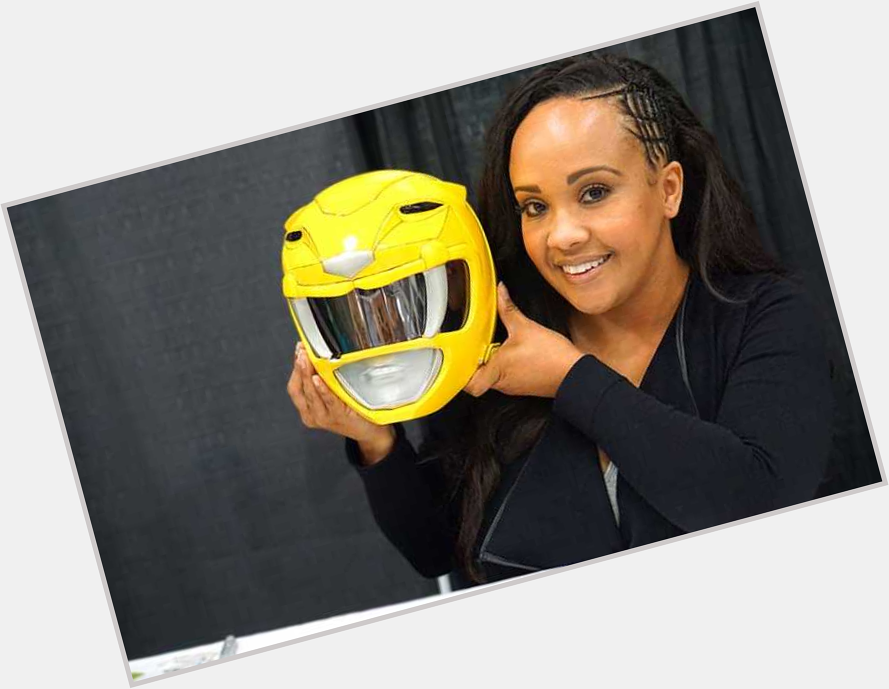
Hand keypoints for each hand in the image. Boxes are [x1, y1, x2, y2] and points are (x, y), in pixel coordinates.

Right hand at [287, 342, 395, 463]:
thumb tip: (317, 354)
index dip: (294, 368)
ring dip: (307, 374)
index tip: (299, 351)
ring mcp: (324, 417)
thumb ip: (324, 379)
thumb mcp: (332, 394)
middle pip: (299, 389)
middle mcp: (312, 415)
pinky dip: (322, 389)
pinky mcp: (338, 417)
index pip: (294, 387)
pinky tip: (318, 379)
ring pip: (311, 394)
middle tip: (302, 351)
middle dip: (300, 367)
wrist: (369, 430)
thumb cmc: (351, 411)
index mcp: (307, 409)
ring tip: (307, 360)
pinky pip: (329, 400)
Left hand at [464, 283, 584, 397]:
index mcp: (496, 370)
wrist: (575, 374)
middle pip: (478, 375)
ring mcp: (512, 386)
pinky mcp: (523, 386)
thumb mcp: (526, 326)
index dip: (460, 372)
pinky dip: (506, 365)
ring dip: (492, 361)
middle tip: (480, 344)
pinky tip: (515, 352)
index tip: (459, 357)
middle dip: (477, 358)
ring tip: (498, 345)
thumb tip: (500, 292)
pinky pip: (507, 377)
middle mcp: (502, 383)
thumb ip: (508, 308)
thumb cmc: (553, 357)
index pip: (468, 383)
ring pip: (493, 376)